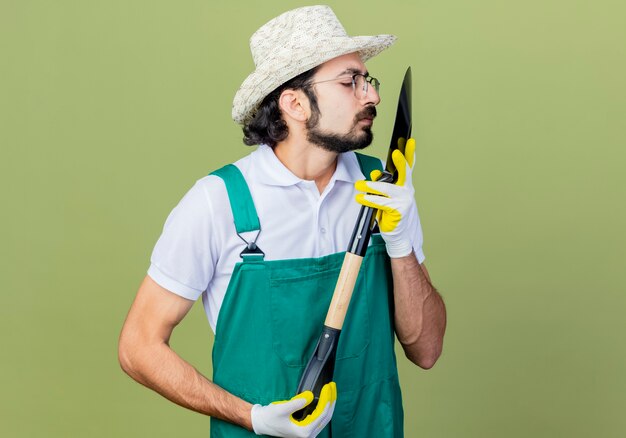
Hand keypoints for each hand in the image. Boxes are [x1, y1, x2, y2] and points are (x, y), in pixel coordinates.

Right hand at [251, 382, 336, 436]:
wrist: (263, 423)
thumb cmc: (270, 417)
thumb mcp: (281, 409)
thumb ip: (296, 403)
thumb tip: (311, 396)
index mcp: (304, 432)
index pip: (321, 414)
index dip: (326, 399)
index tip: (327, 387)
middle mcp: (309, 435)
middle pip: (326, 416)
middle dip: (331, 400)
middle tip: (332, 385)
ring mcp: (309, 432)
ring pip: (324, 417)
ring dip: (329, 403)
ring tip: (331, 389)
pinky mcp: (307, 428)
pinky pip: (320, 417)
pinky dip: (323, 406)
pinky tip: (325, 398)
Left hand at [355, 138, 417, 257]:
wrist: (396, 233)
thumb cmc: (390, 212)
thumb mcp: (385, 195)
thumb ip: (381, 183)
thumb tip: (375, 173)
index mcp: (404, 184)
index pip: (408, 166)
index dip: (409, 153)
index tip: (410, 141)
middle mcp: (407, 190)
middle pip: (404, 173)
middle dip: (400, 162)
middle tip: (396, 153)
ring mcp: (404, 200)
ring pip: (386, 189)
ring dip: (371, 187)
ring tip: (359, 185)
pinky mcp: (398, 210)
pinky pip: (381, 203)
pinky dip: (369, 200)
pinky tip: (361, 199)